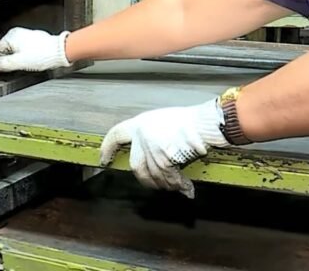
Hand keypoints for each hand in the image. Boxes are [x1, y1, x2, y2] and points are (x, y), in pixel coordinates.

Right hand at [0, 27, 70, 72]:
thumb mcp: (18, 62)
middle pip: (6, 50)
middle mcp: (18, 33)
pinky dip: (27, 55)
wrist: (60, 52)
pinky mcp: (34, 40)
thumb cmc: (42, 55)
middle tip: (19, 65)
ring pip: (16, 50)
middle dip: (10, 59)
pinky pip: (25, 49)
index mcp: (11, 36)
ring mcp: (26, 36)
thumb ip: (2, 64)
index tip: (5, 67)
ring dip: (19, 58)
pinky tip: (33, 59)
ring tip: (28, 62)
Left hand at [99, 98, 229, 197]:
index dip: (108, 148)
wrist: (204, 123)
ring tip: (176, 186)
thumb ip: (153, 134)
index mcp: (140, 123)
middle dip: (146, 179)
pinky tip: (186, 189)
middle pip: (136, 166)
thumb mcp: (164, 120)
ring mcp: (152, 149)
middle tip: (154, 184)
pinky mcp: (164, 160)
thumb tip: (153, 153)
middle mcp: (142, 136)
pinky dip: (179, 186)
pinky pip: (169, 179)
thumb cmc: (190, 120)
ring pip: (154, 176)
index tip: (105, 158)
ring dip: (165, 184)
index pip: (116, 135)